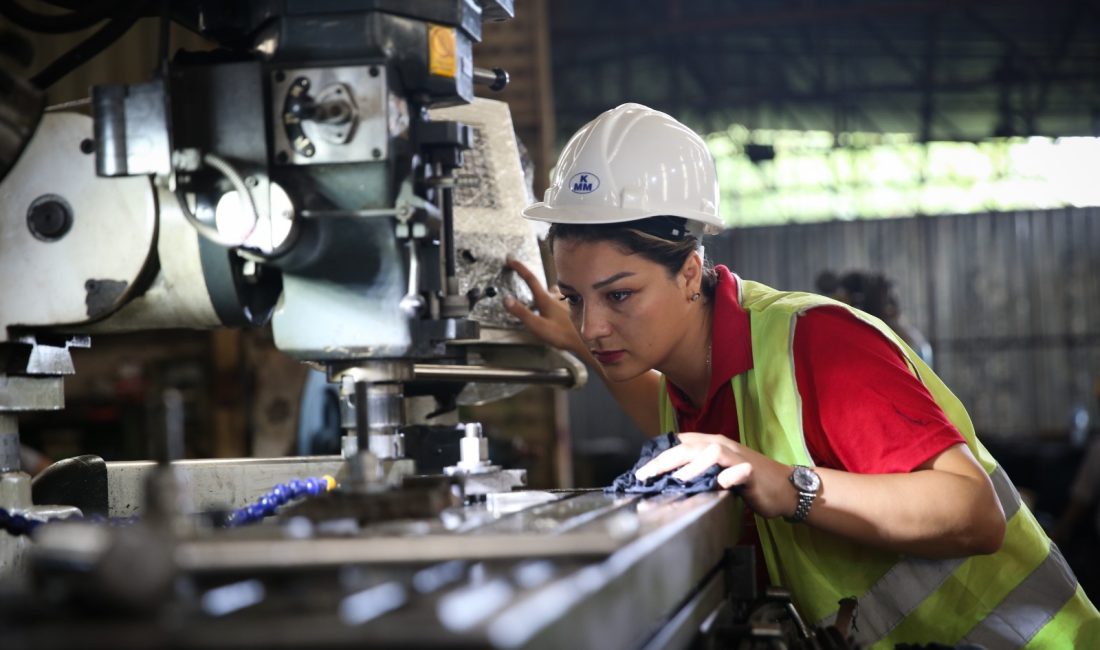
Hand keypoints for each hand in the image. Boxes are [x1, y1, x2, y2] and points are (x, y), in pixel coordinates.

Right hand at [502, 258, 586, 356]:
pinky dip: (561, 305)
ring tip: (549, 310)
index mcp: (546, 299)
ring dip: (550, 297)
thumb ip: (521, 313)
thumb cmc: (563, 334)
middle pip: (543, 288)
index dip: (519, 268)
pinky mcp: (575, 307)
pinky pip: (565, 301)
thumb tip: (506, 299)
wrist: (587, 341)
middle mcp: (557, 296)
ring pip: (555, 294)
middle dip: (537, 292)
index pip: (530, 279)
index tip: (511, 260)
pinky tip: (563, 315)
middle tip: (533, 302)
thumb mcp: (537, 326)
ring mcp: (567, 301)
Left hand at [634, 433, 797, 518]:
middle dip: (665, 460)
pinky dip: (730, 476)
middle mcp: (722, 447)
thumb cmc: (748, 480)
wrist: (786, 487)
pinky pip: (741, 471)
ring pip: (713, 453)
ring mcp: (738, 458)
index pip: (680, 444)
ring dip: (694, 465)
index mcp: (711, 445)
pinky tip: (721, 484)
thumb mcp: (717, 474)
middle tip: (646, 475)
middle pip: (690, 446)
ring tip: (677, 480)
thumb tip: (667, 483)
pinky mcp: (753, 473)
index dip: (659, 456)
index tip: (640, 473)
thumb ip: (696, 473)